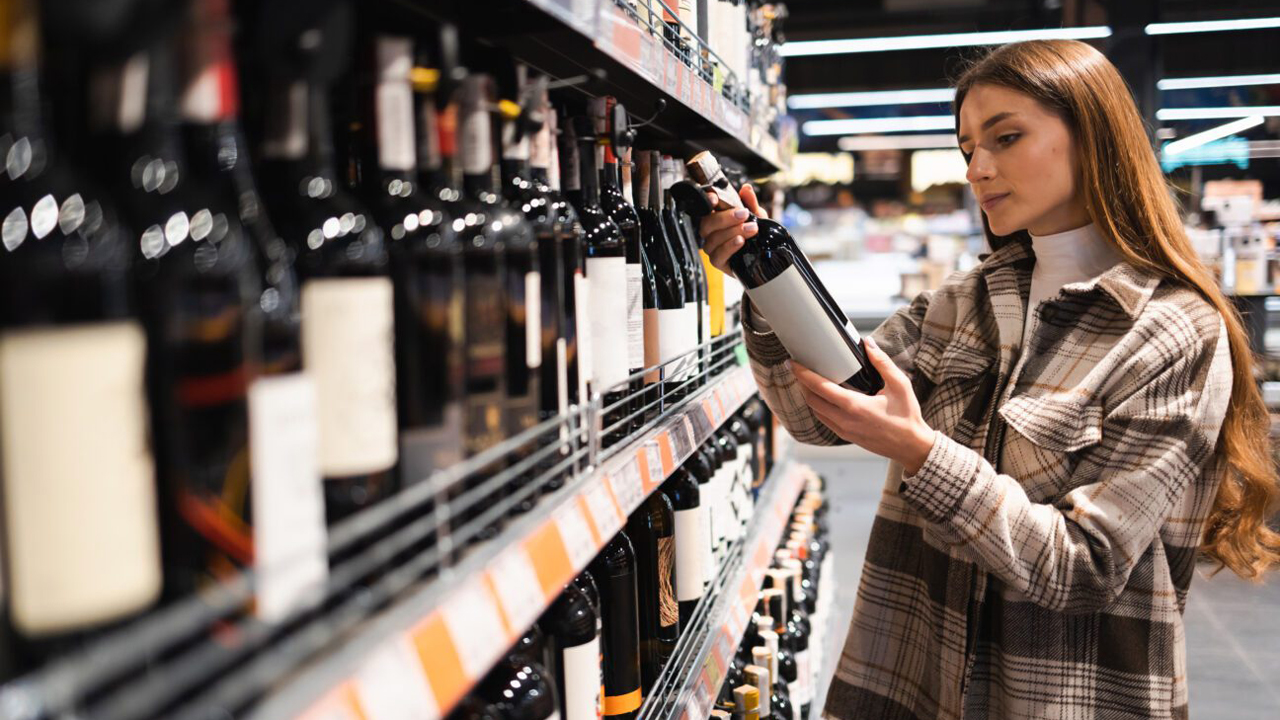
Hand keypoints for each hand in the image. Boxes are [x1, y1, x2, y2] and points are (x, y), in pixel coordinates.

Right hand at [698, 184, 766, 276]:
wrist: (766, 255)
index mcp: (717, 216)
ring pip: (713, 239)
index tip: (715, 199)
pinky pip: (717, 256)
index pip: (706, 206)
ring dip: (733, 232)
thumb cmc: (756, 234)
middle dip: (726, 218)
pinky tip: (740, 241)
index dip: (707, 201)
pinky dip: (729, 247)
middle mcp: (711, 232)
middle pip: (707, 223)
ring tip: (751, 229)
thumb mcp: (757, 216)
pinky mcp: (718, 262)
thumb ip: (751, 203)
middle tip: (744, 214)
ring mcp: (713, 247)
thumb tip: (746, 189)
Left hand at [790, 337, 936, 474]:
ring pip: (816, 412)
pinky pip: (825, 420)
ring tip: (808, 380)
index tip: (792, 363)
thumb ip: (882, 363)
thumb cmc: (907, 416)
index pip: (820, 388)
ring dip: (809, 396)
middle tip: (798, 368)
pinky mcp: (846, 436)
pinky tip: (823, 397)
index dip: (803, 374)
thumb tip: (868, 344)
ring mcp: (844, 431)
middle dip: (802, 383)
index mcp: (855, 406)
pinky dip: (819, 407)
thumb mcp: (900, 385)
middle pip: (812, 400)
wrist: (912, 446)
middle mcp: (845, 420)